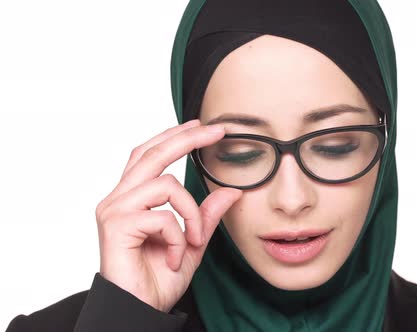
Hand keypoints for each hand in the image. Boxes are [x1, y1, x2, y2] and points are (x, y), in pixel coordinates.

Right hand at [94, 119, 241, 312]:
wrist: (139, 311)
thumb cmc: (157, 279)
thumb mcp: (192, 243)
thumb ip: (206, 216)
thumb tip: (231, 191)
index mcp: (132, 198)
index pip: (149, 155)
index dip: (173, 137)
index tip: (200, 126)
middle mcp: (118, 199)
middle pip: (151, 153)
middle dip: (186, 138)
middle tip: (215, 131)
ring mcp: (114, 210)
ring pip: (165, 184)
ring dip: (191, 213)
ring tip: (193, 241)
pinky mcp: (116, 225)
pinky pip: (163, 217)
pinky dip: (178, 237)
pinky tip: (173, 257)